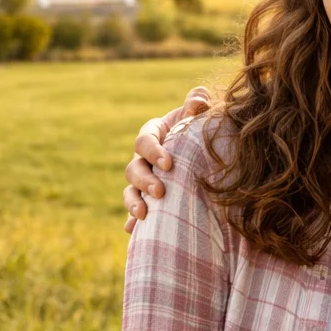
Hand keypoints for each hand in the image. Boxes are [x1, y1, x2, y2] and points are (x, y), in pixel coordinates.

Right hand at [123, 86, 212, 231]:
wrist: (201, 152)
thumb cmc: (198, 130)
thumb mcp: (197, 116)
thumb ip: (196, 106)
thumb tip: (200, 99)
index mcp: (152, 135)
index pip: (144, 141)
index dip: (153, 151)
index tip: (169, 164)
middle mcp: (142, 159)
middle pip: (133, 169)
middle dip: (145, 181)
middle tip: (160, 192)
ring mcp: (142, 181)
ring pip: (129, 191)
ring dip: (133, 202)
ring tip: (144, 214)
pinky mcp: (147, 199)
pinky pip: (135, 211)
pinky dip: (133, 221)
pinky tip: (133, 231)